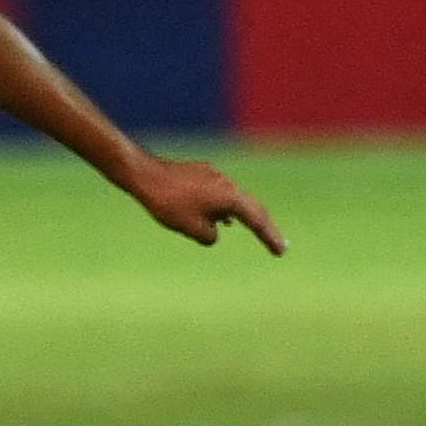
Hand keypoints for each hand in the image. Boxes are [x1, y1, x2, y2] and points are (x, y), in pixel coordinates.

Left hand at [125, 153, 285, 253]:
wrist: (144, 174)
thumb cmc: (169, 203)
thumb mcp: (193, 229)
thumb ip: (211, 236)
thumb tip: (214, 232)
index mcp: (231, 198)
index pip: (257, 221)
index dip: (270, 238)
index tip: (281, 251)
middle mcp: (227, 184)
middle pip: (252, 208)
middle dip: (265, 227)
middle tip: (278, 244)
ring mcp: (214, 176)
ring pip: (234, 200)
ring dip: (244, 216)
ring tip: (256, 229)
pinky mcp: (200, 173)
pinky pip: (219, 194)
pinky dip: (225, 208)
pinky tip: (224, 219)